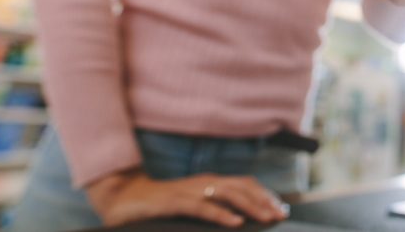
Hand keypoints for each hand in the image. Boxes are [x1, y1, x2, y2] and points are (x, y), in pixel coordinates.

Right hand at [86, 169, 288, 227]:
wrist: (124, 197)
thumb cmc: (160, 205)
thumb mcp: (191, 204)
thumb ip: (212, 207)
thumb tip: (239, 219)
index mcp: (210, 183)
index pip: (245, 184)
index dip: (265, 194)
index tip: (281, 208)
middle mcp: (204, 183)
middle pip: (242, 188)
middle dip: (264, 201)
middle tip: (281, 215)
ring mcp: (190, 191)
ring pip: (228, 194)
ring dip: (250, 206)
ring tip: (267, 218)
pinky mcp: (174, 202)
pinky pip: (202, 207)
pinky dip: (221, 214)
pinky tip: (235, 222)